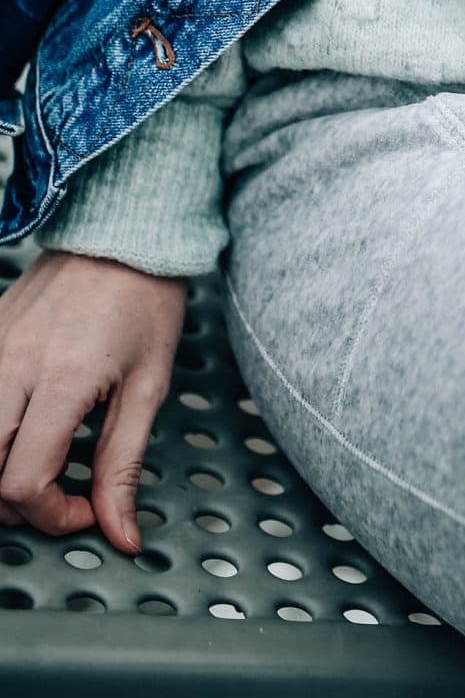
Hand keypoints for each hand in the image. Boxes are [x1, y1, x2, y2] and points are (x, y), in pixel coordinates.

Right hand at [0, 247, 186, 552]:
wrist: (124, 234)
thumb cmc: (145, 302)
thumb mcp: (148, 385)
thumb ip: (125, 464)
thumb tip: (121, 533)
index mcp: (61, 379)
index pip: (23, 481)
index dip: (52, 515)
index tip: (85, 509)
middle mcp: (12, 365)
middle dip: (17, 504)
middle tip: (58, 497)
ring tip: (38, 469)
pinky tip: (22, 432)